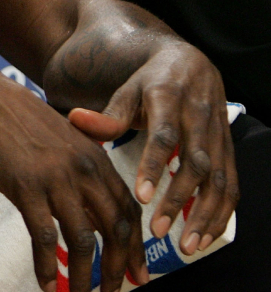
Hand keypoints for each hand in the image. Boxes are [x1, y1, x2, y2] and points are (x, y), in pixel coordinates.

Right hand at [0, 67, 146, 291]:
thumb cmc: (19, 120)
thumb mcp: (64, 139)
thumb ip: (84, 170)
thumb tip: (95, 210)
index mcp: (96, 159)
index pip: (128, 210)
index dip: (136, 246)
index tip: (138, 273)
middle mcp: (84, 170)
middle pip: (115, 229)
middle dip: (119, 267)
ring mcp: (55, 179)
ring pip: (84, 240)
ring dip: (85, 276)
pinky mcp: (26, 187)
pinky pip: (44, 237)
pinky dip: (47, 266)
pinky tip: (46, 283)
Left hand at [69, 43, 237, 256]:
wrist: (190, 63)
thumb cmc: (150, 82)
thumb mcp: (127, 91)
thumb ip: (107, 114)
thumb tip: (74, 120)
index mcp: (169, 97)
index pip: (163, 135)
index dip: (154, 166)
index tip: (141, 196)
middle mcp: (199, 115)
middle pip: (195, 162)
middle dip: (179, 199)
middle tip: (158, 230)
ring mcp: (218, 133)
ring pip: (219, 178)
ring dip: (206, 214)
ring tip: (187, 245)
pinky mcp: (228, 148)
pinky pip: (232, 184)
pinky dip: (222, 212)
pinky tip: (206, 234)